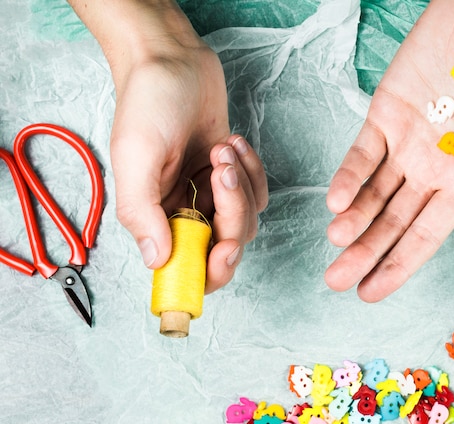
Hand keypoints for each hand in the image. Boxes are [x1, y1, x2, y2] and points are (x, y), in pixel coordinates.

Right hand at [111, 42, 267, 292]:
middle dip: (233, 215)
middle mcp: (184, 215)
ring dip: (241, 184)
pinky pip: (257, 192)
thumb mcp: (135, 158)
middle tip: (222, 177)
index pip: (188, 270)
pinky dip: (252, 171)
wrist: (171, 61)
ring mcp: (209, 197)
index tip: (223, 249)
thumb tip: (156, 260)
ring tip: (220, 148)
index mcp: (155, 220)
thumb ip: (142, 213)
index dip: (210, 271)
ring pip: (246, 219)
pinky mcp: (231, 178)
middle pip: (225, 246)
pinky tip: (232, 143)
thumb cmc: (147, 104)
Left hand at [325, 0, 453, 301]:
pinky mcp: (383, 117)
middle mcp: (431, 171)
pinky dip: (348, 178)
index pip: (426, 236)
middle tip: (337, 280)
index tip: (371, 292)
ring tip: (336, 243)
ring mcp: (405, 146)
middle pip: (391, 225)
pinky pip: (361, 155)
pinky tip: (336, 202)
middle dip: (365, 254)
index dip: (398, 266)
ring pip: (371, 196)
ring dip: (353, 222)